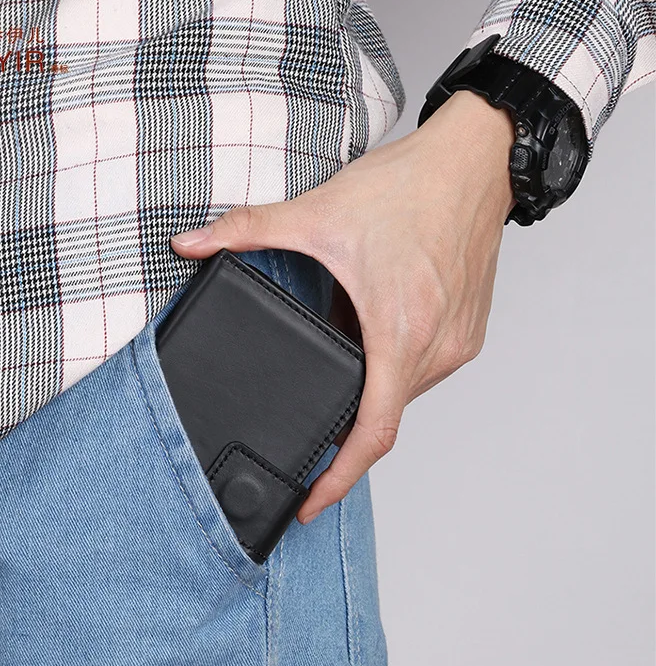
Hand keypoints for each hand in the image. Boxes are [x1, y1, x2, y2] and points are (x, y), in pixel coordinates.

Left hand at [170, 90, 515, 523]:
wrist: (474, 162)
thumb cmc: (412, 188)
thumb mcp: (319, 211)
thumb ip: (246, 230)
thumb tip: (190, 242)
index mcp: (399, 332)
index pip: (372, 434)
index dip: (339, 479)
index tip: (311, 503)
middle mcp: (436, 348)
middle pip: (383, 417)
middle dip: (342, 431)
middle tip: (305, 425)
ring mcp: (457, 344)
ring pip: (403, 395)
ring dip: (367, 393)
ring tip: (337, 366)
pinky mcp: (468, 333)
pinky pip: (423, 373)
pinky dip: (390, 371)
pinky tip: (370, 342)